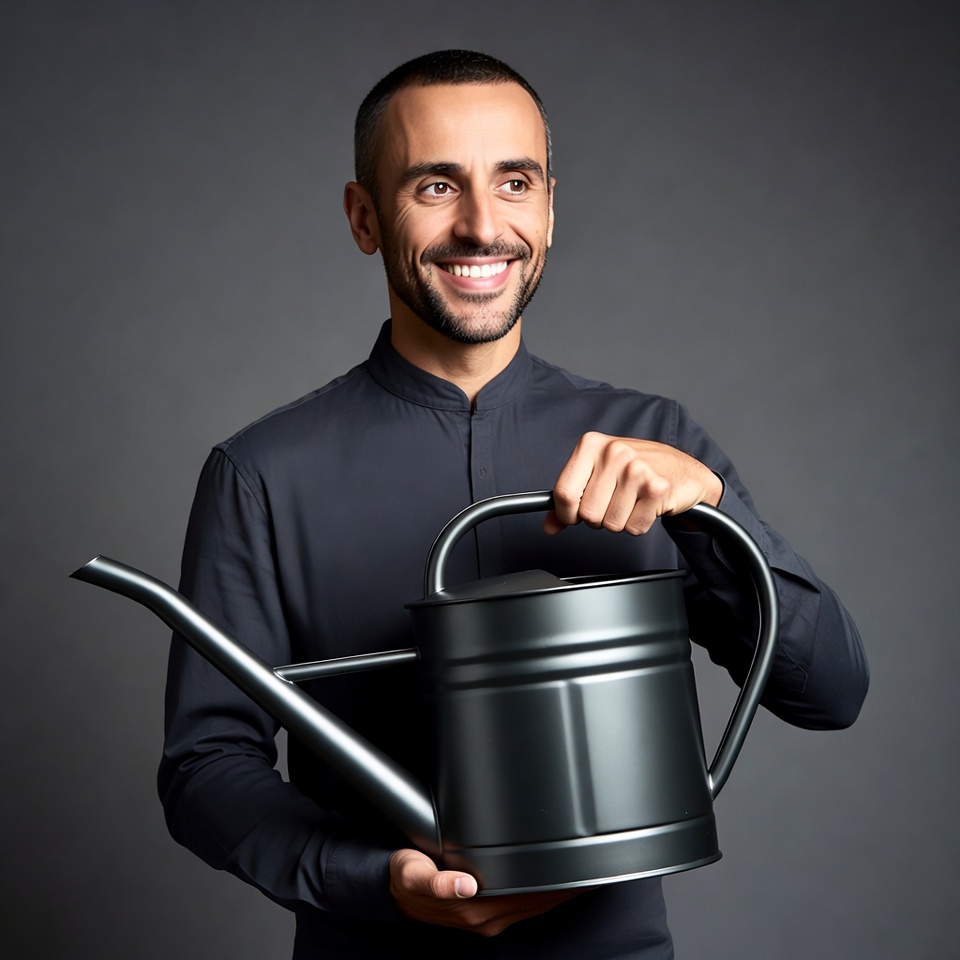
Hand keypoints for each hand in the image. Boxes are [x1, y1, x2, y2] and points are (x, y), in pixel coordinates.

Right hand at [389, 849, 576, 936]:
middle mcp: (486, 917)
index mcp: (474, 907)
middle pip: (536, 903)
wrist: (395, 893)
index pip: (526, 897)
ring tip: (581, 876)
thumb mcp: (414, 874)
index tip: (578, 872)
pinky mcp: (486, 915)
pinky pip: (523, 907)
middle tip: (591, 867)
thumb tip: (464, 885)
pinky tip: (553, 887)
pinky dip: (542, 897)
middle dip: (563, 889)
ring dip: (556, 894)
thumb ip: (436, 881)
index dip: (554, 886)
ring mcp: (488, 918)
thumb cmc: (408, 877)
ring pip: (533, 907)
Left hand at [546, 432, 722, 535]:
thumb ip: (572, 498)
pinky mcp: (657, 488)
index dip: (566, 513)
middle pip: (587, 513)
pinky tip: (647, 506)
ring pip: (610, 524)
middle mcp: (614, 452)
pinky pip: (634, 527)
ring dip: (621, 521)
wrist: (683, 471)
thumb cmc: (637, 470)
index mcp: (592, 444)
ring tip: (633, 502)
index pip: (563, 492)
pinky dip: (639, 524)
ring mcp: (637, 469)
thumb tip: (550, 525)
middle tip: (615, 503)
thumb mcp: (598, 475)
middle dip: (599, 518)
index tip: (573, 515)